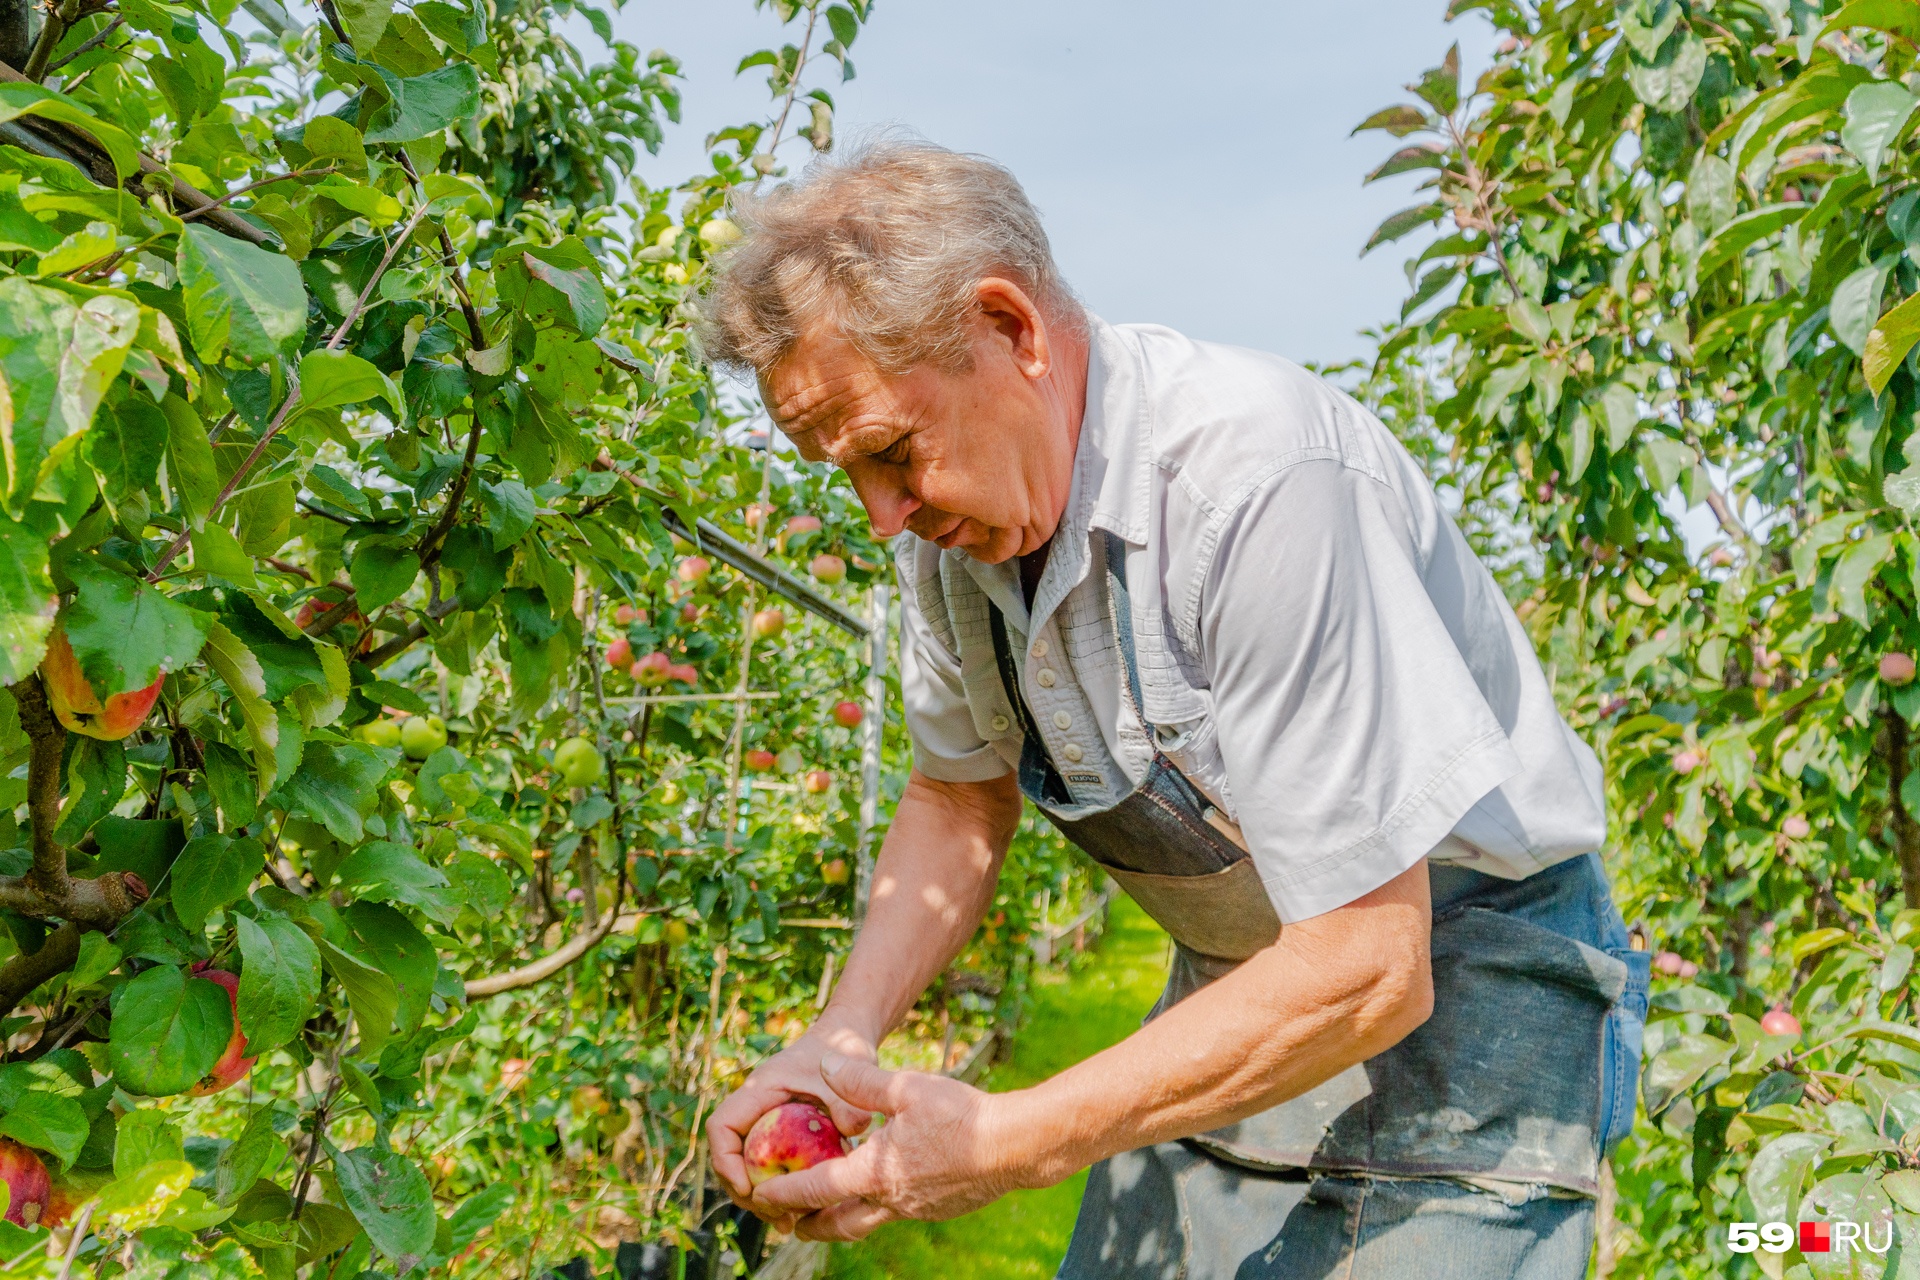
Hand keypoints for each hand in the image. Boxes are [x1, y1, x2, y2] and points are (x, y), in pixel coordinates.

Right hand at [708, 1025, 877, 1210]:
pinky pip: (769, 1167)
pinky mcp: (779, 1134)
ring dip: (762, 1198)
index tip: (749, 1190)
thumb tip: (853, 1131)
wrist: (846, 1037)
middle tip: (776, 1218)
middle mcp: (755, 1108)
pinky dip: (781, 1190)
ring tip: (789, 1224)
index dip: (726, 1161)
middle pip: (730, 1157)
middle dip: (745, 1192)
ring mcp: (765, 1122)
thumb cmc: (843, 1049)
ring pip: (747, 1167)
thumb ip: (850, 1101)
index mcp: (759, 1089)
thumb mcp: (849, 1070)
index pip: (722, 1127)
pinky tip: (804, 1211)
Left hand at [750, 1053, 1030, 1241]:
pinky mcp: (938, 1208)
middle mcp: (891, 1200)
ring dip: (842, 1218)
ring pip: (868, 1221)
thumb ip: (860, 1080)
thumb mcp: (906, 1088)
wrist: (1015, 1147)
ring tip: (829, 1210)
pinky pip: (897, 1212)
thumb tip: (824, 1065)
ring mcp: (916, 1209)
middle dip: (809, 1223)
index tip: (761, 1195)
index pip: (815, 1189)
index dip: (784, 1192)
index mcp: (875, 1172)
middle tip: (789, 1220)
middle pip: (837, 1223)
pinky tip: (885, 1185)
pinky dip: (877, 1205)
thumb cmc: (962, 1115)